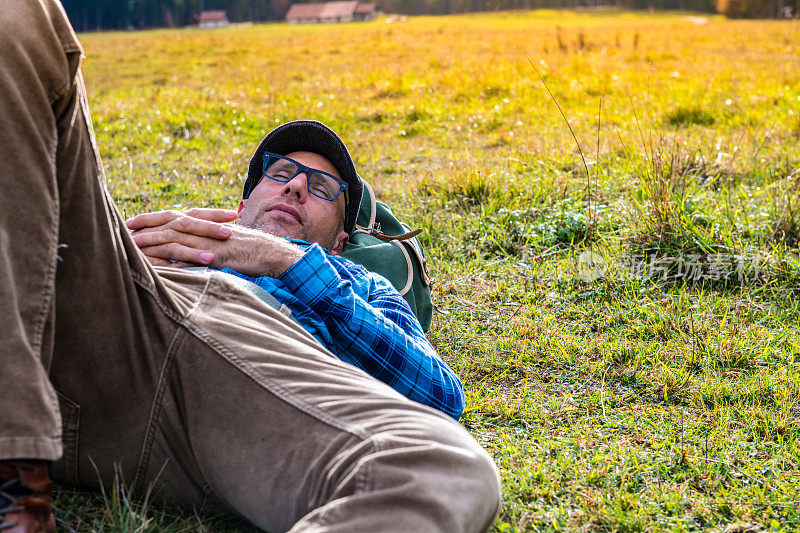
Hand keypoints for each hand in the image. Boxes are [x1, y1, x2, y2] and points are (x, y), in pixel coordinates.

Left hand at [125, 208, 303, 276]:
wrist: (273, 254)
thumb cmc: (252, 253)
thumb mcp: (226, 246)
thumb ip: (209, 244)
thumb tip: (195, 251)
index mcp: (205, 224)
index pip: (173, 215)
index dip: (151, 218)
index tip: (132, 222)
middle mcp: (204, 228)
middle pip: (168, 220)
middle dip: (144, 224)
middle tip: (123, 228)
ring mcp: (209, 239)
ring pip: (173, 236)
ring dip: (150, 240)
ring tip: (130, 246)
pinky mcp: (215, 253)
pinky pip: (188, 255)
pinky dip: (169, 259)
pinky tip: (154, 266)